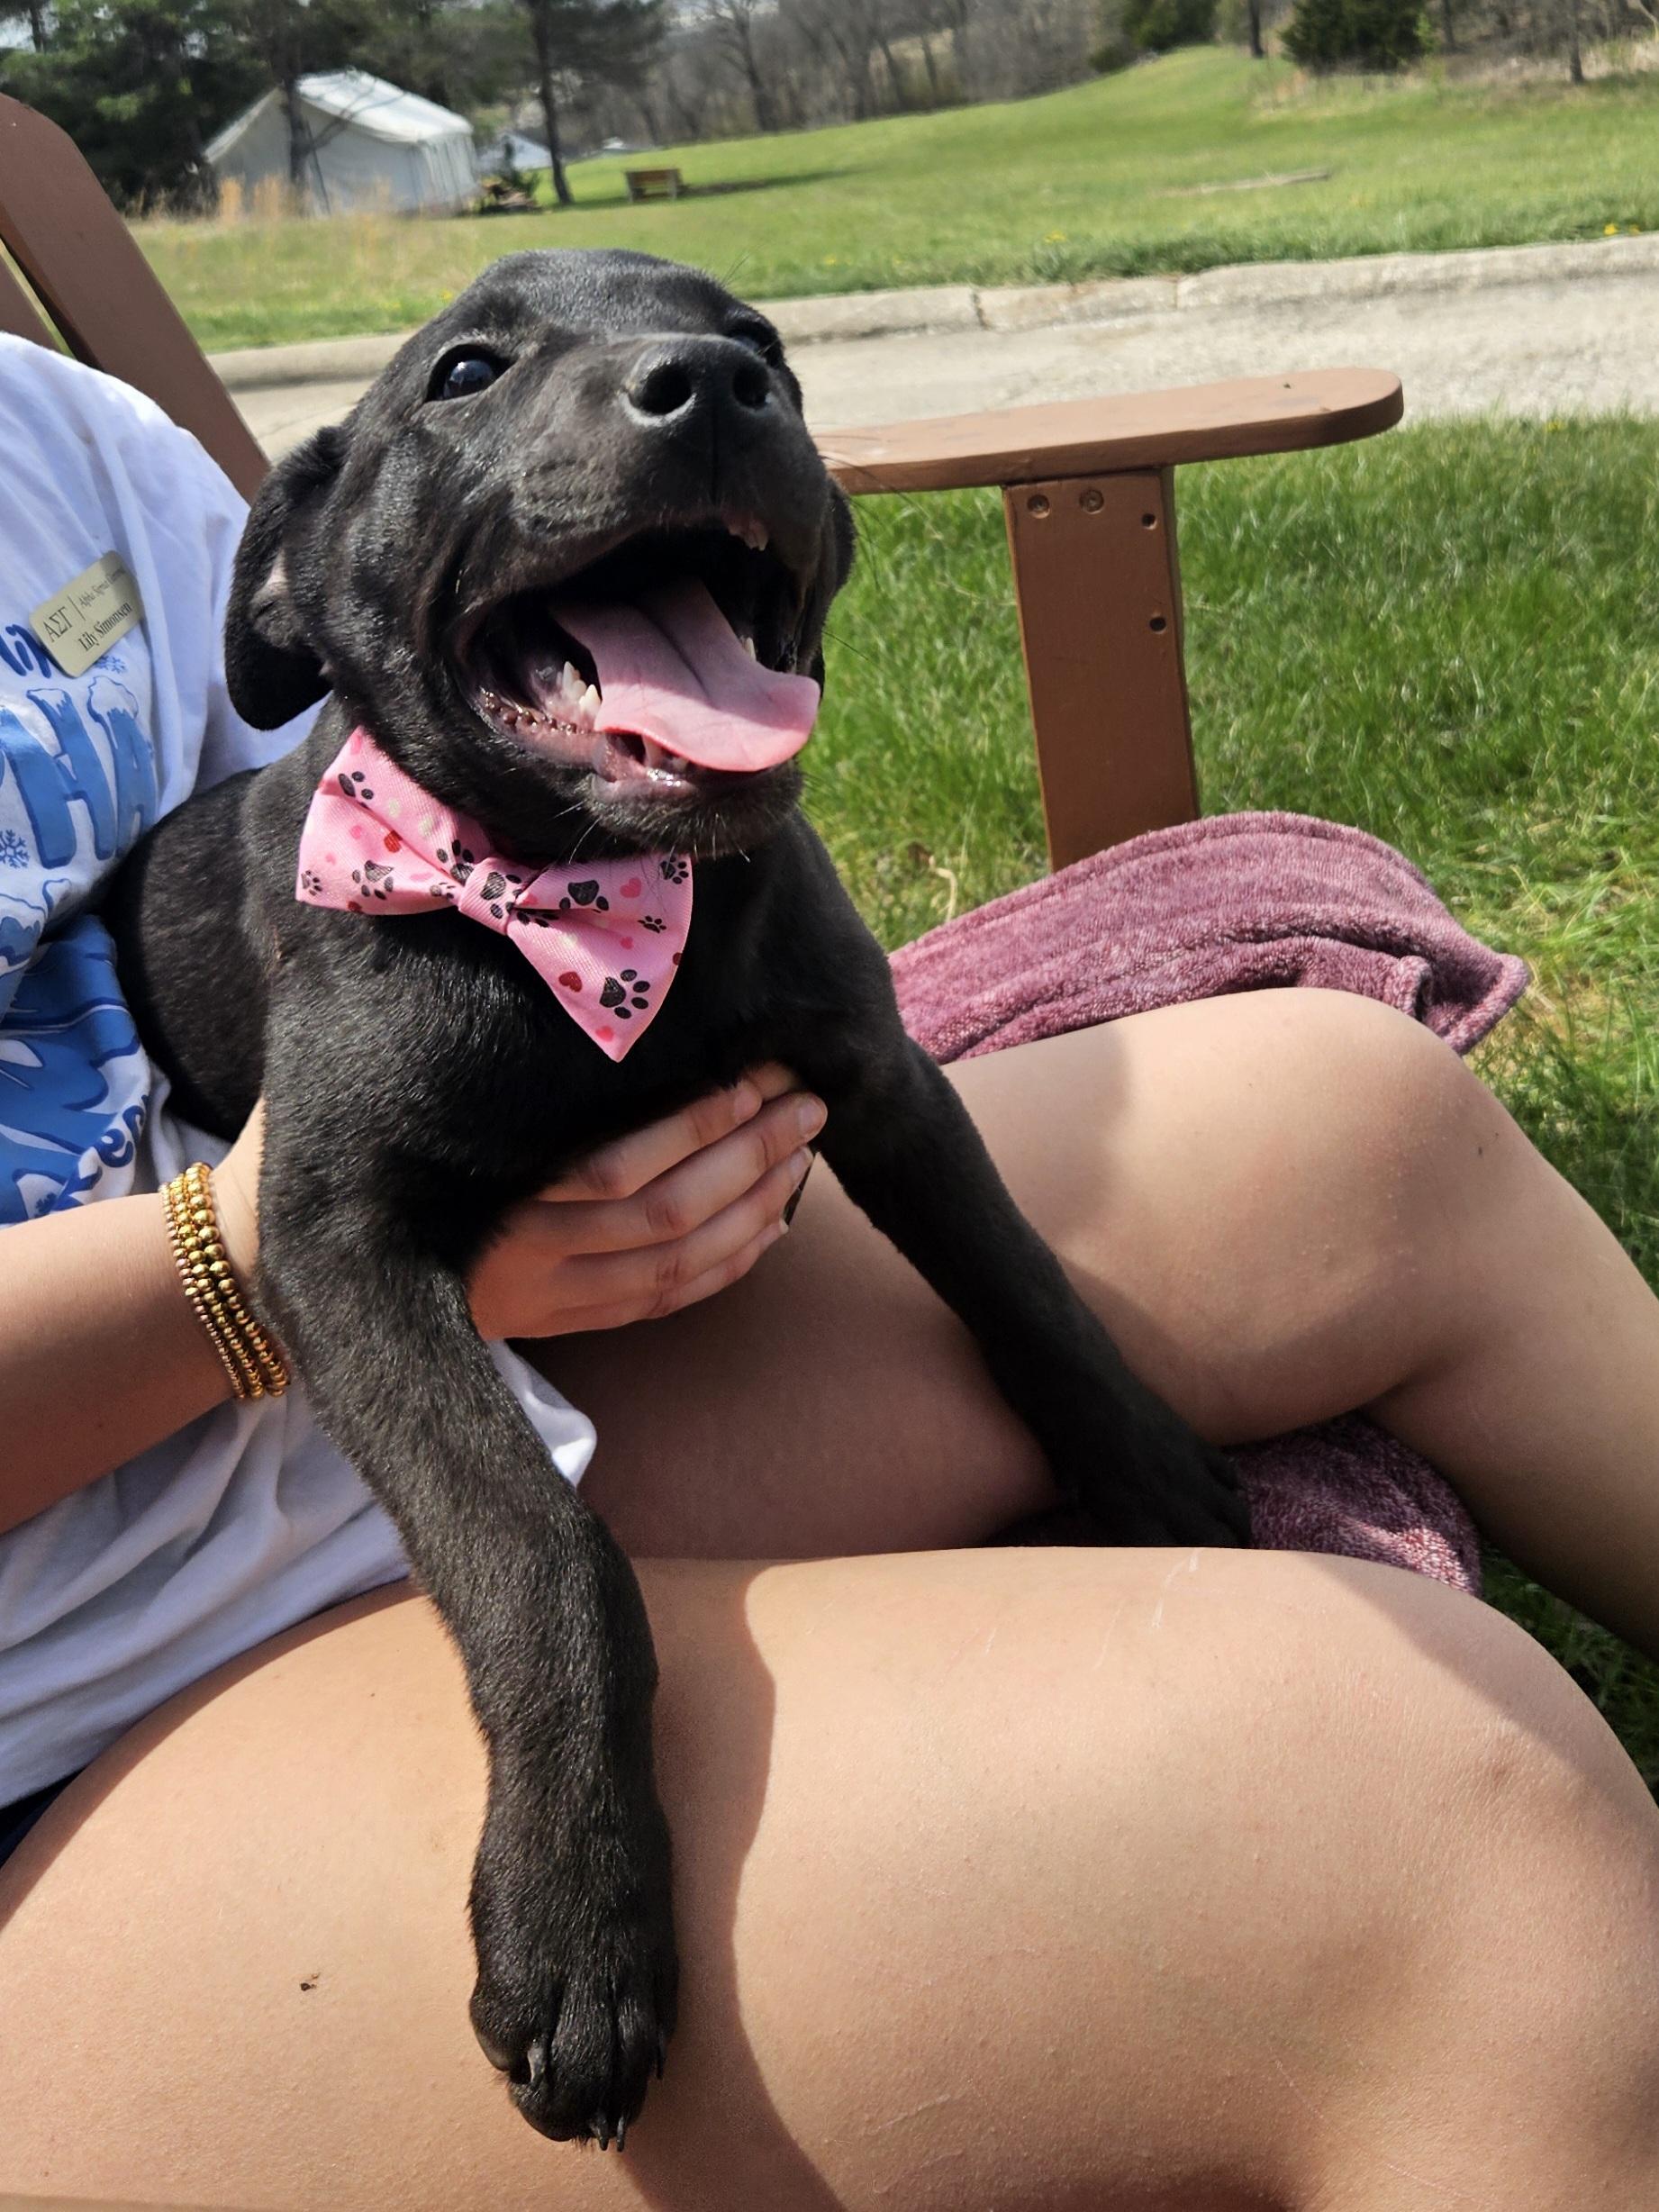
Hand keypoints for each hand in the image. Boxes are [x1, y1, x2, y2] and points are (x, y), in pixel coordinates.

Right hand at [468, 1063, 822, 1339]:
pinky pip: (669, 1299)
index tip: (749, 1080)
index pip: (617, 1166)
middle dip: (747, 1157)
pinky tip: (774, 1224)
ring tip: (800, 1156)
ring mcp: (558, 1297)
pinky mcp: (576, 1323)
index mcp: (506, 1195)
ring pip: (678, 1260)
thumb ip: (553, 1111)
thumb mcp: (476, 1135)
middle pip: (664, 1213)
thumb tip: (661, 1056)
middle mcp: (534, 1254)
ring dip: (752, 1207)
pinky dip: (730, 1263)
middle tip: (805, 1108)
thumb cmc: (439, 1177)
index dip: (693, 1127)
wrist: (382, 1274)